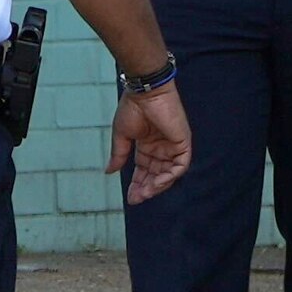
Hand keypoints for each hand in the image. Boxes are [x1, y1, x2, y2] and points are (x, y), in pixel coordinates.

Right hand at [108, 78, 194, 205]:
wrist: (145, 92)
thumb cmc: (132, 108)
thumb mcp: (122, 136)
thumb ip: (119, 155)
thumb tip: (109, 172)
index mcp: (147, 145)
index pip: (144, 171)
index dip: (138, 184)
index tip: (130, 198)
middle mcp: (161, 148)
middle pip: (156, 175)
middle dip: (147, 188)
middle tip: (137, 198)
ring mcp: (172, 146)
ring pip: (168, 173)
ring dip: (158, 185)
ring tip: (146, 193)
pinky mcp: (183, 142)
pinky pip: (180, 165)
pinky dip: (170, 176)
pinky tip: (158, 182)